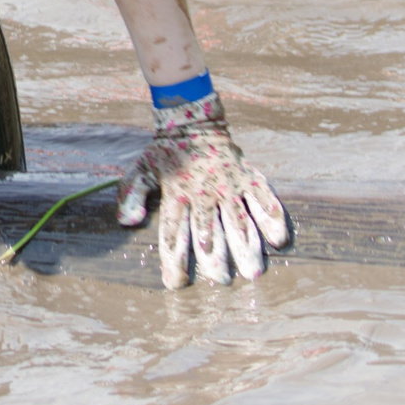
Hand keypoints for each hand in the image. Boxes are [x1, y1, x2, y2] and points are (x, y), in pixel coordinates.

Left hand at [114, 94, 288, 286]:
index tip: (176, 283)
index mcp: (176, 194)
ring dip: (246, 247)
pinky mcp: (246, 176)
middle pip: (209, 231)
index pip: (173, 233)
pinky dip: (271, 216)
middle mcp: (203, 192)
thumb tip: (126, 222)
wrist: (192, 121)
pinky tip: (278, 239)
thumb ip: (130, 195)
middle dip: (215, 259)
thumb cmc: (164, 153)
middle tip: (221, 282)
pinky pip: (262, 197)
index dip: (174, 260)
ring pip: (238, 220)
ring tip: (253, 272)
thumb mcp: (140, 169)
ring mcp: (228, 185)